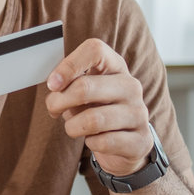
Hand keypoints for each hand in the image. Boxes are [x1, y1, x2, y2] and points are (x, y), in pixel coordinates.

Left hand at [44, 38, 152, 175]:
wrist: (125, 143)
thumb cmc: (96, 110)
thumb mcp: (83, 92)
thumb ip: (68, 83)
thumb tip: (54, 84)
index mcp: (115, 67)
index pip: (94, 50)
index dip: (69, 65)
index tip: (53, 84)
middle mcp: (130, 86)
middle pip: (85, 87)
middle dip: (58, 102)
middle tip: (53, 109)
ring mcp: (138, 113)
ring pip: (92, 119)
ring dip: (72, 127)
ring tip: (74, 127)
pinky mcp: (140, 140)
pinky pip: (103, 142)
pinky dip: (90, 144)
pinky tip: (94, 140)